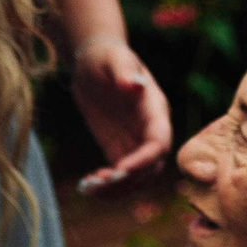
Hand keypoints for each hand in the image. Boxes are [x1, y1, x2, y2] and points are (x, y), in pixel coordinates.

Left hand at [70, 39, 170, 194]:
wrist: (94, 63)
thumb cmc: (106, 57)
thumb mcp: (113, 58)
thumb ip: (124, 70)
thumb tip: (134, 86)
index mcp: (155, 109)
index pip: (159, 142)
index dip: (143, 159)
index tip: (118, 169)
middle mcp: (150, 129)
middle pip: (151, 167)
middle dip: (128, 180)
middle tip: (98, 184)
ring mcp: (135, 141)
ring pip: (137, 177)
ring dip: (116, 189)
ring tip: (88, 187)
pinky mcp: (118, 148)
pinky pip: (120, 175)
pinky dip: (107, 186)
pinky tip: (86, 185)